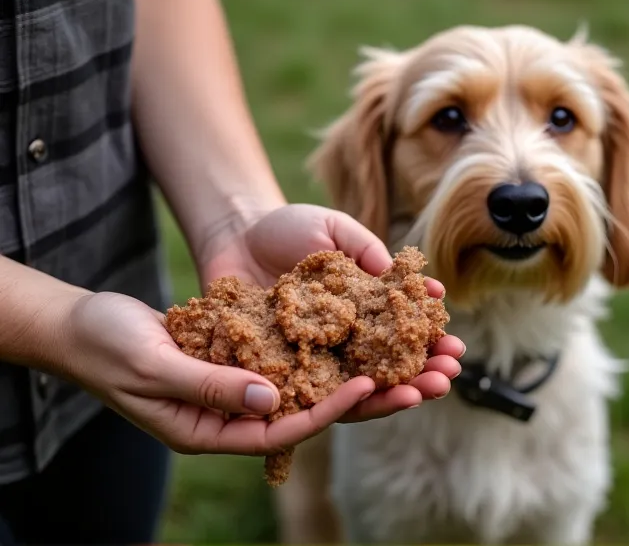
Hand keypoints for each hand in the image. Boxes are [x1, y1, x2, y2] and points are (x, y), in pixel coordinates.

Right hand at [61, 291, 412, 455]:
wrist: (84, 325)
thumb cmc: (107, 346)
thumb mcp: (154, 364)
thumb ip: (209, 385)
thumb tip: (270, 400)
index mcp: (208, 429)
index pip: (282, 426)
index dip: (328, 409)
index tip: (372, 385)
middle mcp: (231, 413)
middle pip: (309, 410)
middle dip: (366, 398)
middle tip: (419, 380)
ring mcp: (236, 386)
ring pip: (307, 384)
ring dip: (357, 370)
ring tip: (409, 357)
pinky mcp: (240, 358)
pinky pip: (290, 358)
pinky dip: (324, 348)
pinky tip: (362, 334)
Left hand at [198, 203, 463, 420]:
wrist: (234, 237)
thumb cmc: (288, 230)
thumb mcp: (334, 230)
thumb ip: (365, 249)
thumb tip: (400, 276)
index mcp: (364, 308)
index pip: (403, 329)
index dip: (429, 336)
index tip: (453, 339)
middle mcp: (345, 339)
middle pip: (390, 363)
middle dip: (425, 369)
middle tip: (450, 372)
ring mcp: (317, 359)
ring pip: (362, 387)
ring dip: (398, 392)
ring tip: (428, 392)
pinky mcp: (286, 374)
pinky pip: (317, 394)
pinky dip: (347, 400)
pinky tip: (374, 396)